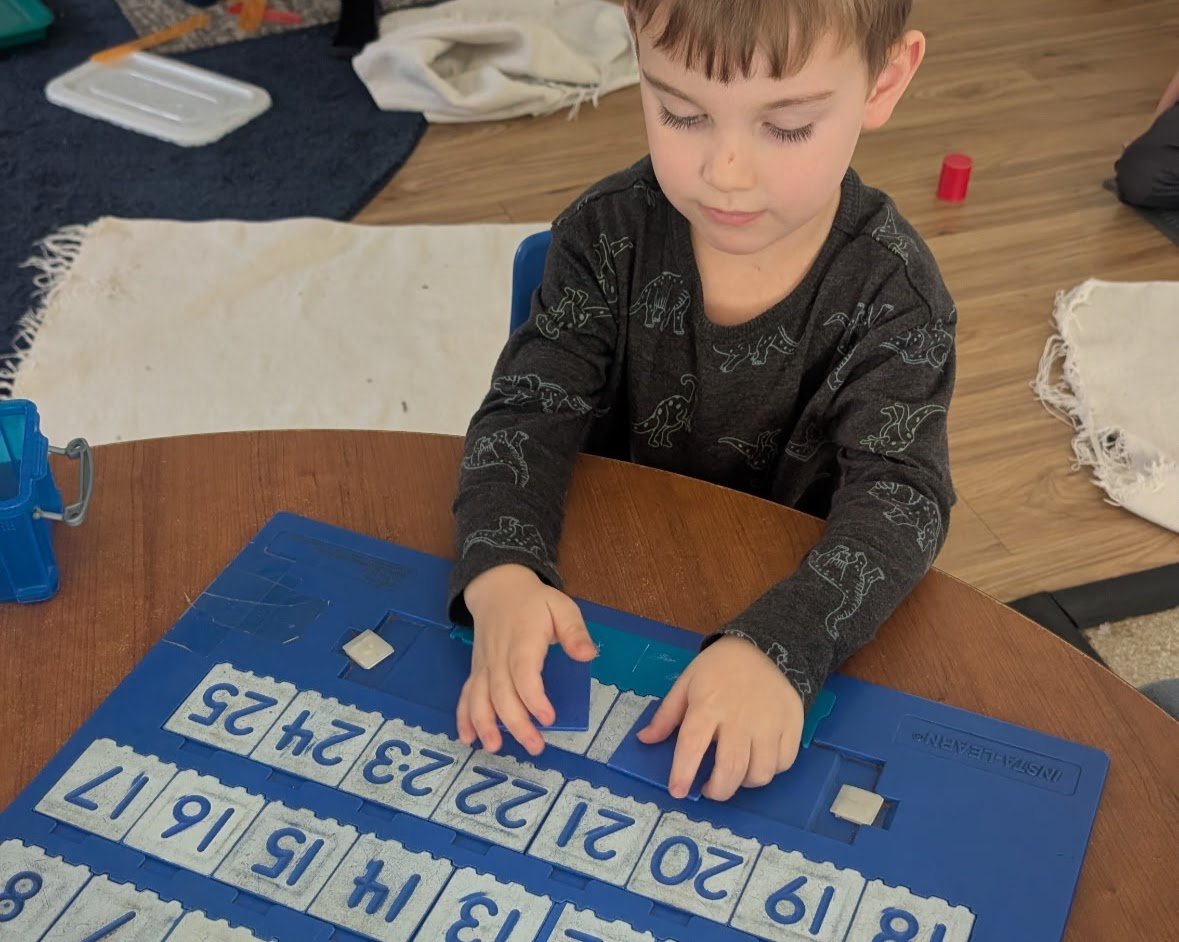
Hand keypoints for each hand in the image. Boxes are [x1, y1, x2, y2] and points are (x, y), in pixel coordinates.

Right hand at [458, 564, 596, 755]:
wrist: (497, 587)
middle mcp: (499, 656)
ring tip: (494, 748)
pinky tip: (467, 738)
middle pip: (502, 693)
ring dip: (484, 723)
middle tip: (534, 746)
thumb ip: (574, 631)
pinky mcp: (476, 671)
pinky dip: (464, 717)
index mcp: (522, 640)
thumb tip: (587, 655)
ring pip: (480, 697)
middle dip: (515, 723)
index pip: (524, 673)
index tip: (548, 718)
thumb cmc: (534, 602)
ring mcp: (484, 665)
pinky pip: (466, 694)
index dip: (533, 698)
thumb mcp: (561, 606)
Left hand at [637, 635, 804, 800]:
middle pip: (731, 769)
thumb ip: (666, 715)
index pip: (692, 746)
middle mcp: (739, 718)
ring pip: (760, 773)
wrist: (766, 647)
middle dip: (717, 790)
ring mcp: (769, 723)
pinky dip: (770, 770)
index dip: (683, 773)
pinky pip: (783, 763)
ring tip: (735, 774)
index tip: (678, 791)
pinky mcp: (792, 725)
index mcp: (707, 705)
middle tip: (709, 788)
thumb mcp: (687, 683)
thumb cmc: (719, 668)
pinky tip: (758, 760)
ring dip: (744, 783)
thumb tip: (644, 740)